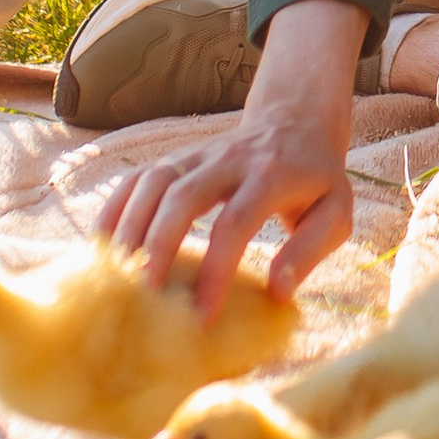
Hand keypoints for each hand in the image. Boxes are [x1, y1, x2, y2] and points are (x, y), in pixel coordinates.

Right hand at [99, 102, 358, 312]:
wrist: (296, 122)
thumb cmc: (316, 180)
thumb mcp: (336, 213)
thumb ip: (310, 251)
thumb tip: (277, 294)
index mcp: (271, 175)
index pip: (235, 222)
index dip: (215, 270)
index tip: (201, 317)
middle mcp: (228, 159)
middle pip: (181, 196)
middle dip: (158, 248)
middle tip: (144, 298)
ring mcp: (197, 154)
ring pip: (151, 182)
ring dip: (129, 229)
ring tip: (116, 278)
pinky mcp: (177, 158)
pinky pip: (136, 178)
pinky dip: (114, 210)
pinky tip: (101, 248)